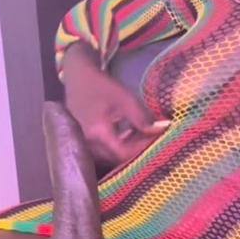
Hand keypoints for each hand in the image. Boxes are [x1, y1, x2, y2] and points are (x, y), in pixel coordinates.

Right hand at [62, 45, 169, 167]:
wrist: (78, 80)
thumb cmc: (102, 86)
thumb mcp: (125, 99)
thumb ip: (141, 118)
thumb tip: (161, 130)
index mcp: (97, 132)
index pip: (123, 152)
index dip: (142, 149)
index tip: (158, 142)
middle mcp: (88, 144)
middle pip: (117, 158)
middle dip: (138, 151)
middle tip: (154, 140)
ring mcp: (85, 145)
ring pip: (111, 157)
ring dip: (128, 150)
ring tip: (143, 136)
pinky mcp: (85, 144)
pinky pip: (105, 152)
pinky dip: (119, 147)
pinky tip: (130, 135)